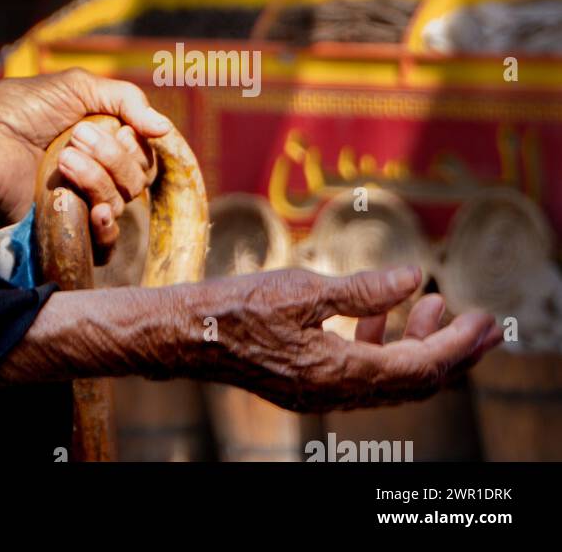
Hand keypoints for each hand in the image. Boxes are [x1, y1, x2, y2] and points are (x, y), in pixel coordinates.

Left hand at [0, 68, 170, 248]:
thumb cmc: (22, 108)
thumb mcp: (78, 87)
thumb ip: (127, 100)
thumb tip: (166, 129)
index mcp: (102, 140)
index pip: (144, 153)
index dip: (137, 143)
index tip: (118, 128)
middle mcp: (97, 171)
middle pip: (138, 178)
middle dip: (113, 156)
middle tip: (75, 138)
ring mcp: (81, 202)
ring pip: (121, 203)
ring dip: (97, 178)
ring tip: (61, 160)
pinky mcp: (66, 229)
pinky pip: (105, 242)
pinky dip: (104, 225)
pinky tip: (92, 210)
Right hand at [173, 266, 501, 411]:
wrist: (185, 333)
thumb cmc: (236, 307)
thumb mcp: (302, 289)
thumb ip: (361, 289)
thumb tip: (413, 278)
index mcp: (340, 373)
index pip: (419, 368)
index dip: (458, 346)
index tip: (486, 321)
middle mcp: (336, 392)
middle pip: (414, 381)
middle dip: (451, 351)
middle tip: (479, 320)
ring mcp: (321, 391)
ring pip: (390, 378)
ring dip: (417, 344)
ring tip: (434, 305)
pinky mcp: (306, 381)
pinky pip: (361, 372)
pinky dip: (381, 345)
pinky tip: (379, 313)